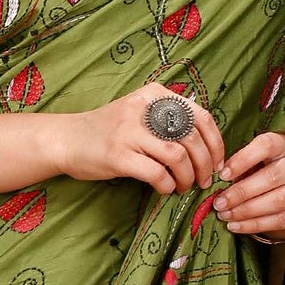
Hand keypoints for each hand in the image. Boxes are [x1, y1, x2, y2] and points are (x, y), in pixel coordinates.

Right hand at [55, 77, 226, 193]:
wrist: (66, 139)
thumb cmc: (108, 130)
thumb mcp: (140, 112)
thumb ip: (169, 118)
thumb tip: (207, 143)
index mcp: (155, 95)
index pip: (201, 116)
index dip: (216, 143)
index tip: (218, 162)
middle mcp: (144, 108)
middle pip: (192, 138)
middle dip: (205, 165)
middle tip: (204, 181)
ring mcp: (129, 131)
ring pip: (177, 156)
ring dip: (187, 177)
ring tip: (184, 186)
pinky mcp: (118, 154)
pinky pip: (156, 173)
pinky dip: (167, 185)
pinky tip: (164, 189)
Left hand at [212, 129, 284, 243]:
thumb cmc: (266, 174)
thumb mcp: (255, 164)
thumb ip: (239, 169)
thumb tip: (215, 183)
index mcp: (284, 147)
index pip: (267, 145)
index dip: (243, 159)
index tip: (223, 174)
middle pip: (272, 177)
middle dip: (241, 192)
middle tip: (219, 202)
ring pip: (278, 200)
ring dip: (246, 210)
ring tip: (225, 215)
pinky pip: (278, 221)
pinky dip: (253, 225)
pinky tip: (235, 226)